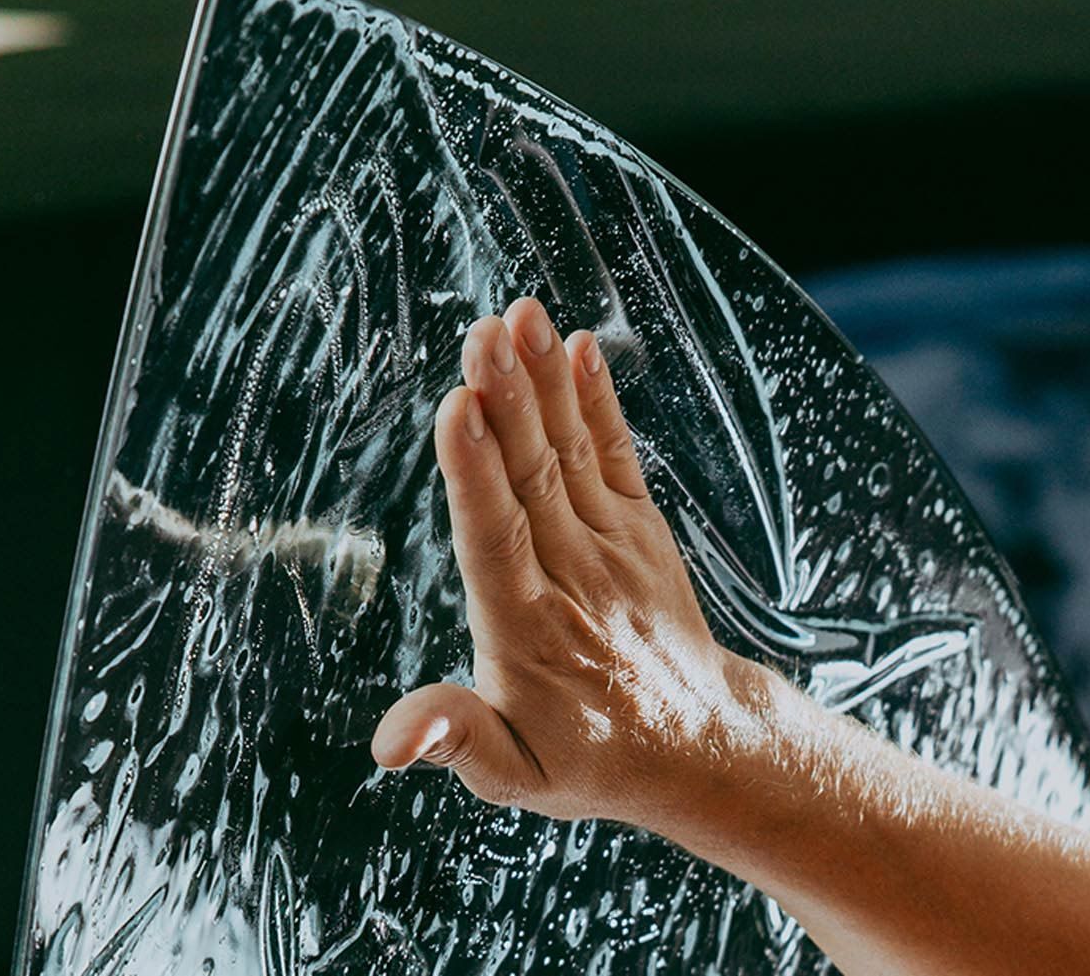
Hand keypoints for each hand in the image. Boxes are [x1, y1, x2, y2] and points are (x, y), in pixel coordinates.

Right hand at [371, 297, 770, 828]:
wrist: (698, 744)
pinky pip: (615, 454)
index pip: (496, 540)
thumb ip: (456, 739)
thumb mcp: (513, 774)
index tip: (459, 408)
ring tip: (521, 315)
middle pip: (532, 478)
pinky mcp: (639, 526)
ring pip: (569, 453)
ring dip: (545, 381)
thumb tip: (391, 742)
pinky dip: (598, 400)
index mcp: (527, 633)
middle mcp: (573, 577)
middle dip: (507, 400)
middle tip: (484, 332)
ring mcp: (612, 545)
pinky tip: (579, 346)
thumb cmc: (587, 757)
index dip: (475, 472)